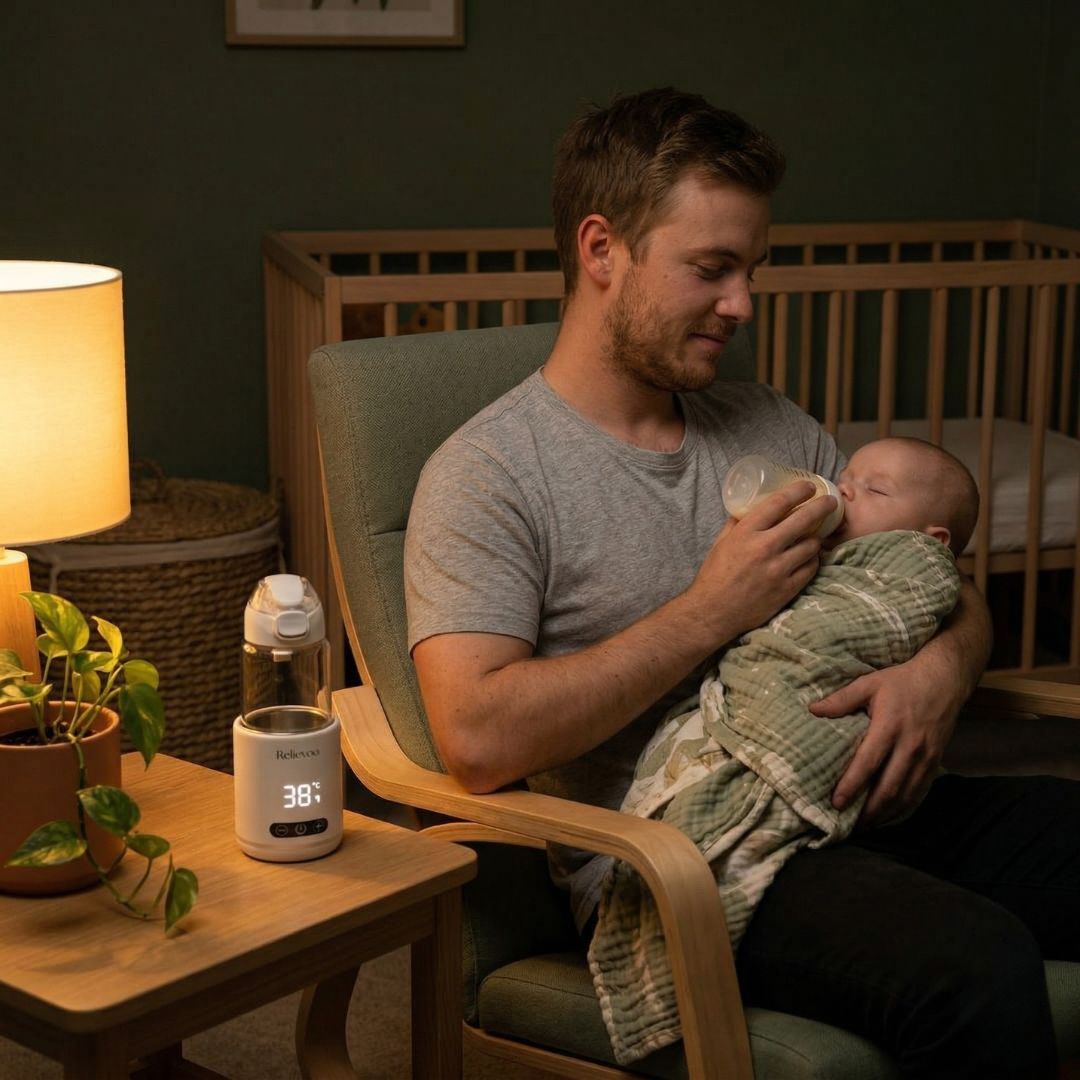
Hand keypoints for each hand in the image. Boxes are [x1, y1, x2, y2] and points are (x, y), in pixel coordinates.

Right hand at [690, 481, 837, 643]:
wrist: (713, 612)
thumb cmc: (714, 576)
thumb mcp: (721, 543)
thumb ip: (737, 525)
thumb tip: (750, 508)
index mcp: (746, 533)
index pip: (779, 503)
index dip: (798, 491)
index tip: (809, 486)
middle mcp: (764, 548)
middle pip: (804, 519)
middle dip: (822, 506)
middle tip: (830, 501)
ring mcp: (778, 570)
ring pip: (811, 545)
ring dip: (816, 537)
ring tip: (816, 535)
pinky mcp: (787, 589)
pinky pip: (811, 568)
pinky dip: (812, 560)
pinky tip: (810, 557)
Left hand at [812, 660, 959, 825]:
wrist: (944, 679)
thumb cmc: (902, 681)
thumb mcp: (869, 683)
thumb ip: (842, 699)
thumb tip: (813, 710)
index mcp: (890, 726)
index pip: (869, 762)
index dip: (853, 785)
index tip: (836, 803)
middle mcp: (910, 746)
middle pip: (889, 787)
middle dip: (869, 810)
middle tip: (849, 825)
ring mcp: (926, 756)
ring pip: (906, 794)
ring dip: (886, 813)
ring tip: (865, 825)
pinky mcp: (936, 761)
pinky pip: (920, 791)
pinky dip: (904, 807)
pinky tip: (889, 815)